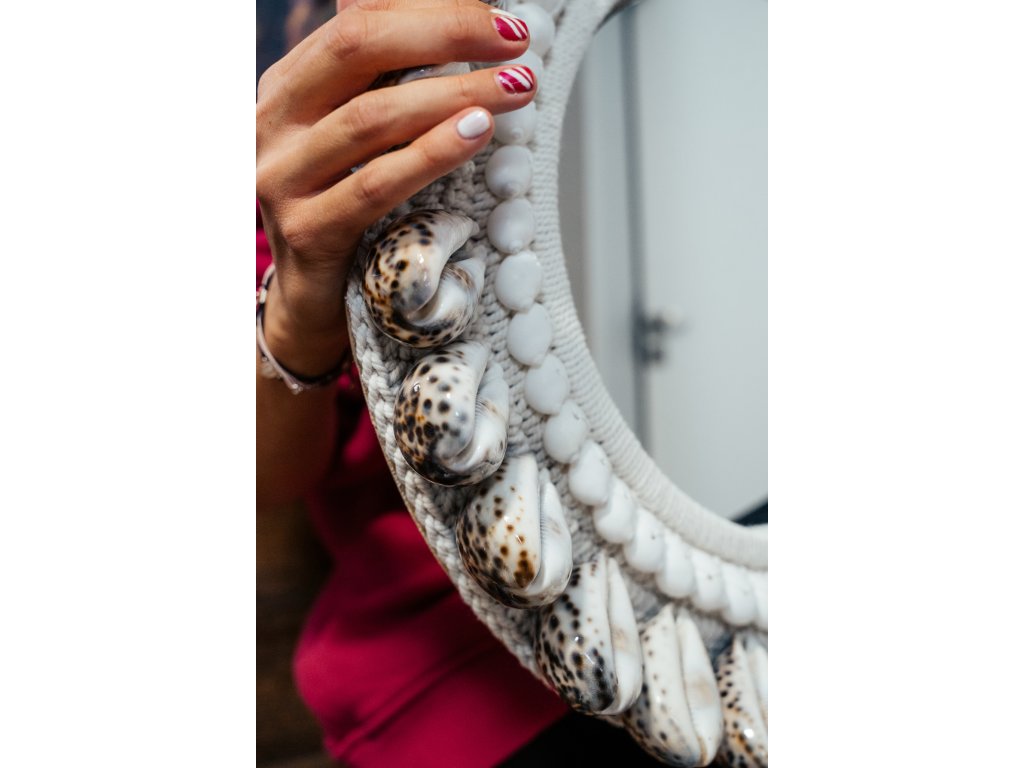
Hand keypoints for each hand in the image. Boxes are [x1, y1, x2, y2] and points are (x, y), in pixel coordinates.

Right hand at [256, 0, 534, 375]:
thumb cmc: (346, 209)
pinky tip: (477, 132)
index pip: (357, 23)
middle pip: (356, 49)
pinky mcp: (307, 231)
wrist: (310, 301)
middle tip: (516, 43)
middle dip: (445, 35)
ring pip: (371, 118)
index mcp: (287, 87)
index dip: (432, 12)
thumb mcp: (356, 138)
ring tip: (515, 89)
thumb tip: (447, 21)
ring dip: (454, 95)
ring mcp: (281, 178)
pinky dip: (432, 153)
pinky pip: (375, 184)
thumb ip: (382, 84)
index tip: (502, 21)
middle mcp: (271, 123)